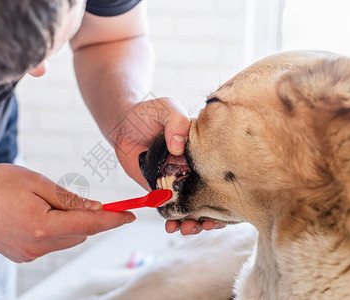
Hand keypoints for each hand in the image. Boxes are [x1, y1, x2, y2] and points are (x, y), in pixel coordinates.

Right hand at [0, 164, 134, 262]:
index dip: (113, 220)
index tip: (131, 215)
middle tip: (73, 199)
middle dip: (85, 218)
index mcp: (42, 226)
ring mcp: (28, 255)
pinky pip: (49, 244)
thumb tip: (95, 209)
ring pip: (65, 239)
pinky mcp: (21, 256)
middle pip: (79, 234)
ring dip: (68, 224)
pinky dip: (52, 230)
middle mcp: (37, 246)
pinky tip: (33, 215)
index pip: (89, 225)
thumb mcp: (36, 182)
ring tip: (42, 204)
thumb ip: (69, 199)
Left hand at [109, 97, 223, 234]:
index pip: (221, 173)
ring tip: (186, 228)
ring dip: (192, 222)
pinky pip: (168, 208)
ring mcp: (176, 181)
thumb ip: (175, 121)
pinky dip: (171, 219)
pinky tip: (170, 226)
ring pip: (190, 207)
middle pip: (209, 196)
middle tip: (207, 224)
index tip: (227, 205)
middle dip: (212, 215)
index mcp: (202, 152)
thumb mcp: (166, 109)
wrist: (122, 123)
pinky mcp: (159, 189)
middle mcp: (193, 169)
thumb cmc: (148, 113)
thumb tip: (178, 145)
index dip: (227, 191)